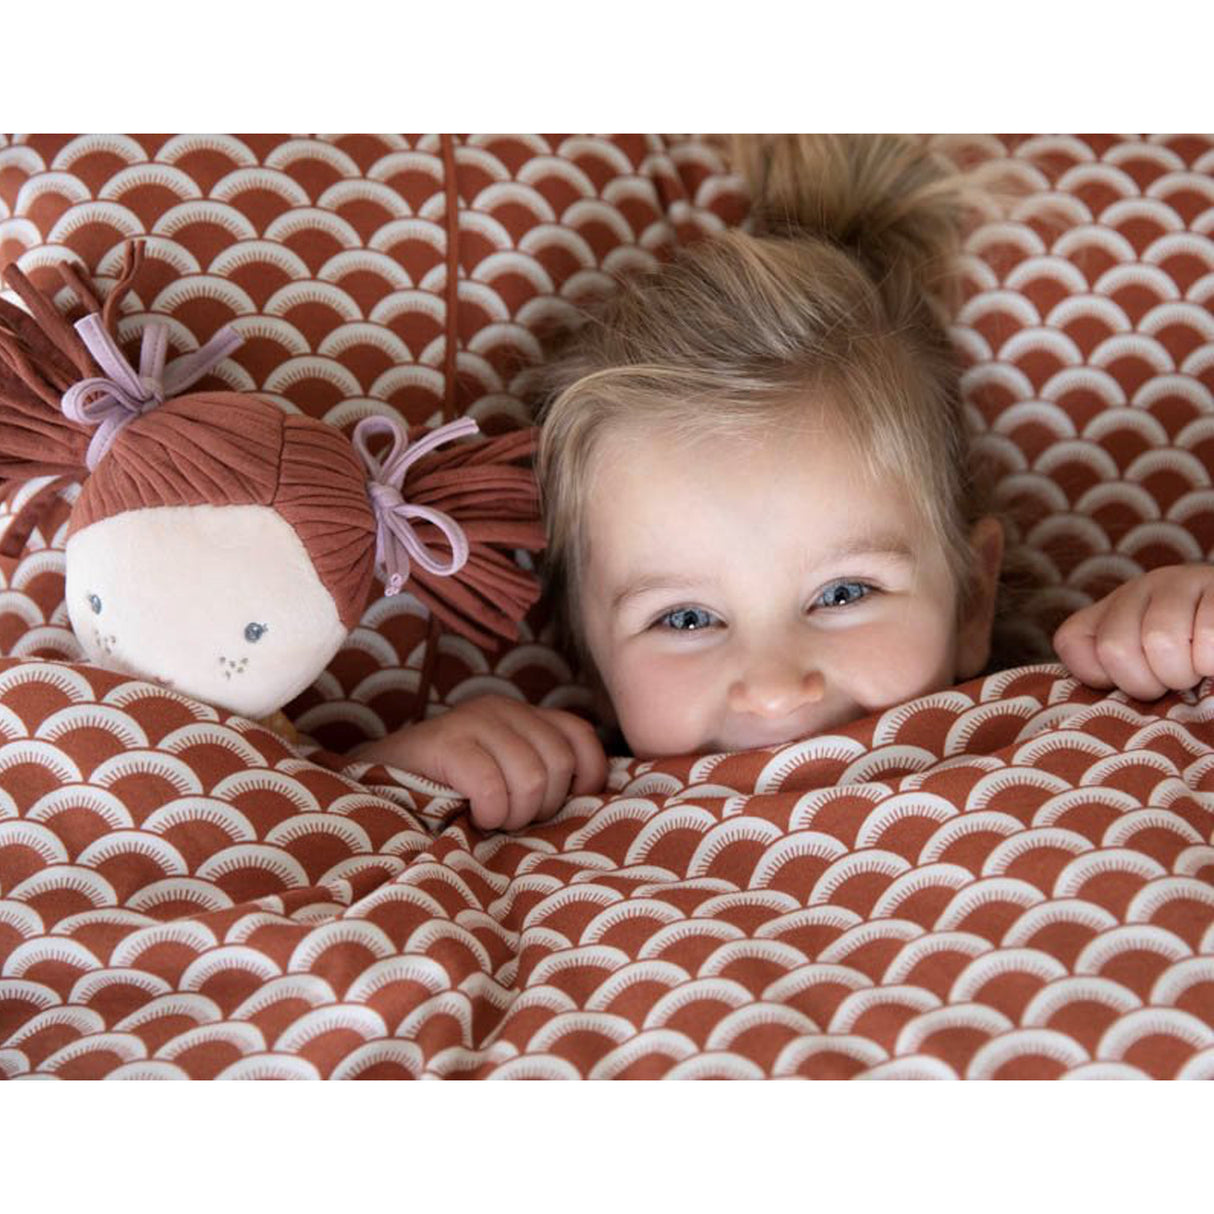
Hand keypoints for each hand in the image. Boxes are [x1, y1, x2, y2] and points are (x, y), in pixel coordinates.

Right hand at [353, 694, 607, 830]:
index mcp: (524, 714)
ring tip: (489, 818)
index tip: (558, 806)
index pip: (581, 738)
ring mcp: (473, 720)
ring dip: (513, 814)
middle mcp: (503, 708)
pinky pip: (492, 788)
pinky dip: (487, 812)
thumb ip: (544, 773)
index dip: (584, 778)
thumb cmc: (451, 792)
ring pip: (532, 778)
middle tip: (509, 817)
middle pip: (559, 764)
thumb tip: (595, 798)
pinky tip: (470, 815)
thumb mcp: (505, 774)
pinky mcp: (446, 742)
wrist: (376, 785)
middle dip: (541, 806)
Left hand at [1053, 564, 1213, 699]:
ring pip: (1161, 639)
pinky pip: (1208, 636)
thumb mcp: (1146, 674)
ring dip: (1185, 671)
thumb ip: (1116, 682)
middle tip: (1177, 680)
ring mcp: (1181, 581)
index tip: (1141, 683)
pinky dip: (1212, 662)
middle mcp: (1139, 588)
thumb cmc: (1194, 670)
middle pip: (1115, 646)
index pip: (1073, 644)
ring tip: (1200, 669)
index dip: (1106, 678)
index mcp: (1110, 612)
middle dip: (1150, 681)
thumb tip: (1097, 716)